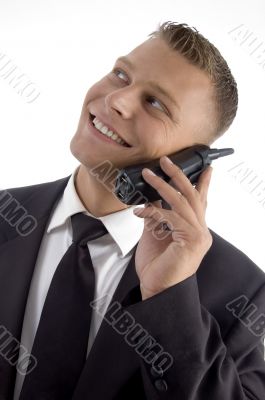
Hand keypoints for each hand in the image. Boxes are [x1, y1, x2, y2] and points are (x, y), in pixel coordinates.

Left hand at [133, 156, 212, 299]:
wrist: (156, 289)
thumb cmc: (157, 265)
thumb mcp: (154, 234)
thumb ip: (156, 215)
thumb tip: (150, 197)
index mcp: (194, 229)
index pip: (200, 202)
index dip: (203, 183)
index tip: (205, 168)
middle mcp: (201, 231)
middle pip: (192, 196)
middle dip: (179, 175)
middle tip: (166, 161)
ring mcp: (199, 236)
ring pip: (182, 202)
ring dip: (162, 186)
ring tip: (147, 175)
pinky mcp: (191, 240)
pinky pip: (171, 217)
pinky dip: (154, 210)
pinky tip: (140, 210)